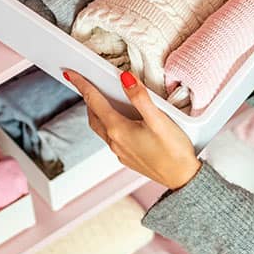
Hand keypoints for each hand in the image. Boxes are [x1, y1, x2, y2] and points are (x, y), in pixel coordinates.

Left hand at [62, 69, 200, 189]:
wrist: (183, 180)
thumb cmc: (174, 151)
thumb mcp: (159, 119)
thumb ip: (140, 97)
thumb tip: (124, 78)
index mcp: (118, 130)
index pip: (93, 101)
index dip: (81, 85)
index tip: (70, 74)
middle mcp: (114, 142)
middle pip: (93, 115)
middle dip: (88, 98)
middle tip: (86, 84)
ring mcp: (120, 152)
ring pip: (101, 128)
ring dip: (97, 112)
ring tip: (102, 99)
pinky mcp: (128, 158)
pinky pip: (111, 138)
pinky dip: (109, 124)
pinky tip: (122, 121)